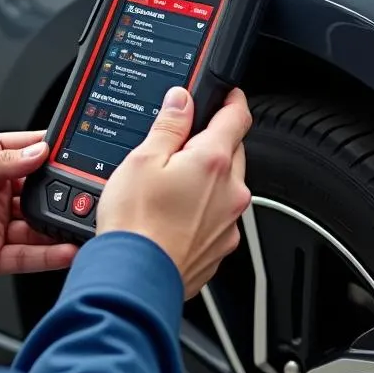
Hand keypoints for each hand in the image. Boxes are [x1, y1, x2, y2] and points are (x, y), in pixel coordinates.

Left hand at [0, 131, 77, 282]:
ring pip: (37, 223)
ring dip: (59, 224)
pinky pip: (28, 255)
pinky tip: (66, 249)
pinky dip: (50, 254)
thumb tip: (37, 152)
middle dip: (60, 190)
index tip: (74, 151)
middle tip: (85, 192)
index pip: (23, 151)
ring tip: (80, 222)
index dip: (48, 150)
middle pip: (36, 189)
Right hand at [96, 87, 252, 298]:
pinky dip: (202, 210)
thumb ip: (168, 125)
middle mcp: (231, 191)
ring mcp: (229, 222)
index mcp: (213, 161)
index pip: (237, 117)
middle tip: (178, 145)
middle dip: (212, 142)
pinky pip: (218, 216)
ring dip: (207, 179)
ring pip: (225, 186)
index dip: (232, 99)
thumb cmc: (136, 223)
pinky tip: (171, 215)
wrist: (136, 278)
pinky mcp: (221, 247)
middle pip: (232, 151)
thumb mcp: (142, 159)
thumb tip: (181, 100)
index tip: (227, 93)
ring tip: (167, 187)